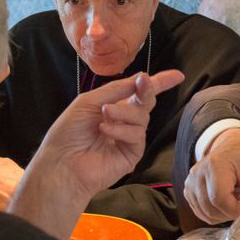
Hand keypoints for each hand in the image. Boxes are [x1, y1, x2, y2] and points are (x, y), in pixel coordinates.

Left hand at [9, 70, 183, 239]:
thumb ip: (116, 90)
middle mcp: (123, 121)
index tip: (177, 76)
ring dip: (124, 112)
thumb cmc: (69, 132)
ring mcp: (129, 138)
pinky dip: (121, 129)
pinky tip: (105, 131)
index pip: (139, 92)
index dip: (158, 83)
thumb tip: (142, 78)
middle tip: (144, 83)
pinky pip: (137, 135)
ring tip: (105, 115)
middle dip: (148, 91)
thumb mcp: (89, 101)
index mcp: (113, 105)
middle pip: (146, 102)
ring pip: (142, 117)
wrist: (62, 162)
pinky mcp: (132, 154)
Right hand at [183, 128, 239, 223]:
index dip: (234, 210)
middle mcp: (198, 174)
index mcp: (215, 165)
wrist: (231, 148)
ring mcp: (190, 183)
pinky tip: (224, 204)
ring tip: (234, 203)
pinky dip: (213, 214)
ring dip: (222, 215)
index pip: (219, 198)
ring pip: (205, 213)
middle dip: (229, 213)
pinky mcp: (188, 191)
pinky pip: (200, 212)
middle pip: (210, 208)